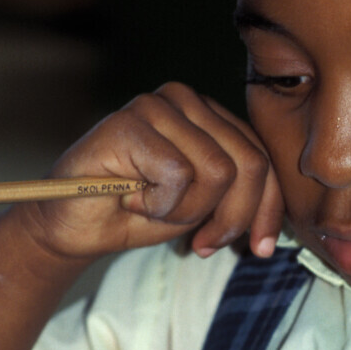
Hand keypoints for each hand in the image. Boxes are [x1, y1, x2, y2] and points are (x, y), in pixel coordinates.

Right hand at [15, 82, 284, 264]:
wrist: (71, 227)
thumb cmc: (136, 214)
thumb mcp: (203, 209)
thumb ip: (240, 198)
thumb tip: (279, 224)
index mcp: (210, 115)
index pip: (262, 158)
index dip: (267, 208)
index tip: (259, 249)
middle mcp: (186, 99)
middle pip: (249, 164)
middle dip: (233, 217)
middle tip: (203, 242)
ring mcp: (157, 105)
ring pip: (218, 171)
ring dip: (189, 212)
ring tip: (154, 210)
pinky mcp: (129, 122)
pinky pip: (178, 174)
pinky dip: (160, 204)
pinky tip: (132, 199)